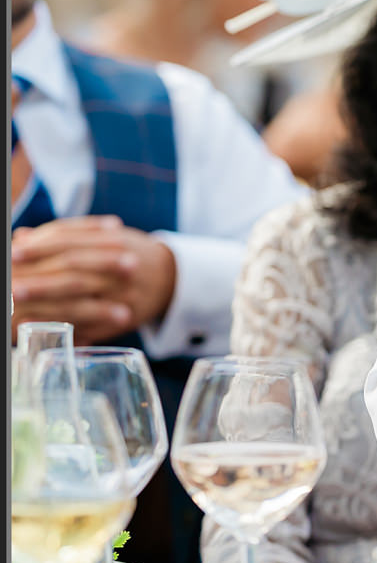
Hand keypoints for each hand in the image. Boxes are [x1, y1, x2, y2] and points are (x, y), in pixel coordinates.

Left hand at [10, 215, 176, 343]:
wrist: (175, 278)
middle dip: (40, 279)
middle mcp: (121, 269)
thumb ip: (64, 235)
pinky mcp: (125, 321)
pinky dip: (65, 326)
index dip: (41, 246)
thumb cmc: (132, 252)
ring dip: (47, 303)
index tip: (14, 252)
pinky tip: (41, 327)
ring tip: (19, 305)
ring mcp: (125, 296)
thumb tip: (21, 236)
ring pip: (82, 301)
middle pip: (75, 272)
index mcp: (116, 242)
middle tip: (12, 284)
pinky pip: (92, 326)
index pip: (72, 241)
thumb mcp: (106, 235)